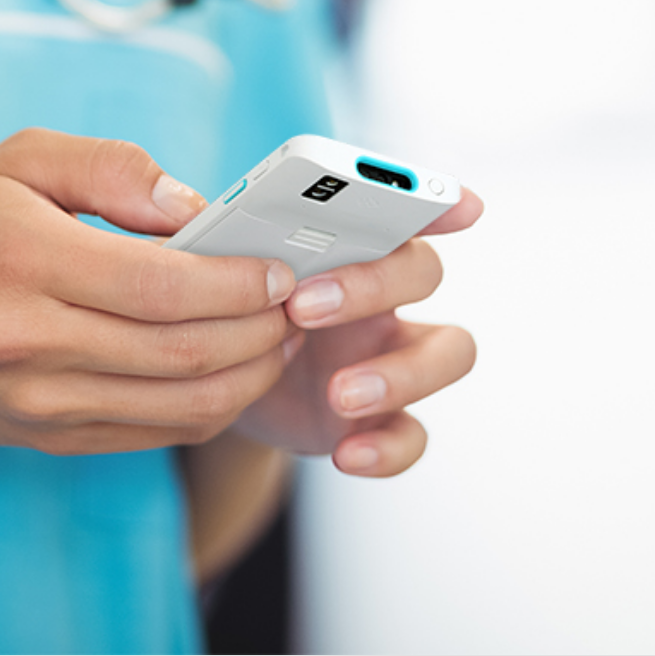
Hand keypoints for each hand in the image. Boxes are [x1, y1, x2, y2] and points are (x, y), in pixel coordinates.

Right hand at [0, 129, 302, 454]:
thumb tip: (193, 206)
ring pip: (180, 402)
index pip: (159, 283)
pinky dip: (213, 405)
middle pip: (181, 350)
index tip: (281, 267)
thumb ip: (109, 164)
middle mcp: (25, 339)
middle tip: (302, 302)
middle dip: (261, 329)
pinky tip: (238, 369)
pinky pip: (157, 431)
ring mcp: (38, 401)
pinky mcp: (52, 438)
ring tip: (282, 336)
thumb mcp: (16, 161)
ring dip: (251, 374)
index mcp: (19, 256)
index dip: (237, 281)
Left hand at [230, 192, 483, 476]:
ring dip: (402, 372)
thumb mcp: (211, 270)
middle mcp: (382, 295)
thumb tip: (192, 213)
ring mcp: (389, 357)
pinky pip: (414, 434)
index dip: (436, 202)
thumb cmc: (219, 308)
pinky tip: (345, 453)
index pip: (399, 209)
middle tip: (303, 308)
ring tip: (341, 393)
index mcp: (344, 243)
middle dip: (373, 284)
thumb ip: (211, 239)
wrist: (211, 388)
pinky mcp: (379, 419)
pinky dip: (388, 447)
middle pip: (423, 271)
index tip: (462, 206)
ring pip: (450, 351)